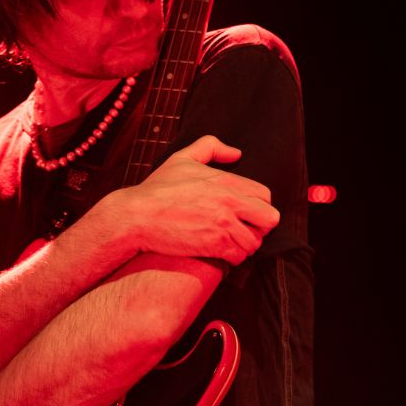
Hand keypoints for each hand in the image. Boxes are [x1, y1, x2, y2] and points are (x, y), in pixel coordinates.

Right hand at [102, 135, 278, 264]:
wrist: (136, 216)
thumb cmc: (156, 190)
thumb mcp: (181, 160)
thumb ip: (210, 147)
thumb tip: (236, 154)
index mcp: (227, 182)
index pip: (264, 196)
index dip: (256, 207)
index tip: (243, 214)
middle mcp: (230, 201)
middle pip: (269, 219)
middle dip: (258, 226)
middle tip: (242, 230)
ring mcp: (224, 224)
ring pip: (255, 241)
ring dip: (245, 245)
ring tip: (231, 245)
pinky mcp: (215, 244)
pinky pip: (239, 256)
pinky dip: (233, 258)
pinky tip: (221, 254)